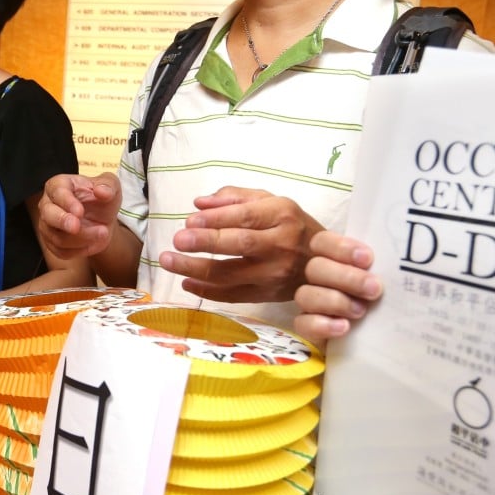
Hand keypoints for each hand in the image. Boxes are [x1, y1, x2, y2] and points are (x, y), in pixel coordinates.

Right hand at [37, 172, 121, 258]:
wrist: (103, 219)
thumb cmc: (103, 198)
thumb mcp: (111, 186)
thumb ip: (108, 185)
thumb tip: (101, 191)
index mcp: (59, 185)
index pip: (57, 192)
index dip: (67, 202)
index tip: (79, 211)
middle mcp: (48, 204)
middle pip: (48, 215)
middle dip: (62, 222)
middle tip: (77, 227)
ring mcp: (47, 225)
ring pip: (57, 237)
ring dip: (81, 238)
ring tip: (102, 232)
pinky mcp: (52, 243)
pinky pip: (61, 251)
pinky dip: (79, 250)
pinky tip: (93, 242)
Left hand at [161, 186, 323, 303]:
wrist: (325, 263)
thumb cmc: (292, 225)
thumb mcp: (271, 201)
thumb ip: (234, 197)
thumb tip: (199, 204)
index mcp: (282, 215)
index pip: (246, 217)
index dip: (217, 219)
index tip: (189, 221)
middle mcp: (281, 245)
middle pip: (240, 244)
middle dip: (206, 243)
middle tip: (177, 241)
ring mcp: (275, 274)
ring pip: (231, 274)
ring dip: (196, 269)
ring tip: (168, 261)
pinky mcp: (268, 295)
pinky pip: (234, 296)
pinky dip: (207, 291)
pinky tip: (186, 282)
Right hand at [293, 231, 381, 341]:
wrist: (385, 340)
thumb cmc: (386, 301)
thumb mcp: (387, 279)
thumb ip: (384, 267)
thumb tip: (402, 257)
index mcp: (333, 260)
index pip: (321, 242)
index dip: (340, 247)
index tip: (368, 259)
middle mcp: (318, 279)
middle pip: (314, 268)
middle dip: (345, 277)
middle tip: (374, 289)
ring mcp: (311, 304)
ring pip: (305, 295)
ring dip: (334, 301)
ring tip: (361, 311)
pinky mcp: (309, 329)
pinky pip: (302, 324)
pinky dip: (322, 325)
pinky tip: (344, 327)